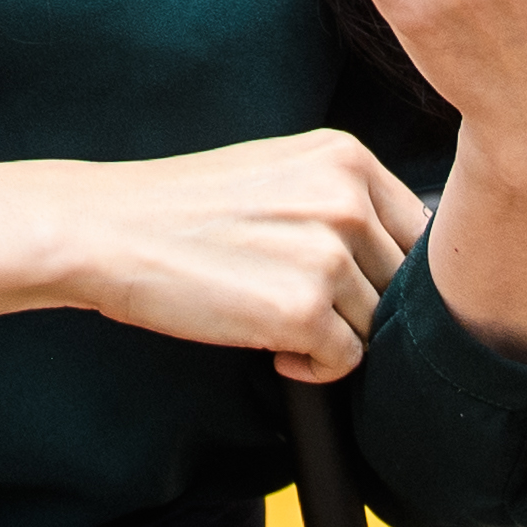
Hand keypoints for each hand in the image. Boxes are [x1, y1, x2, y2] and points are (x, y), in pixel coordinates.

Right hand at [18, 135, 432, 381]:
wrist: (108, 231)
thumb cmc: (184, 207)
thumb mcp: (277, 171)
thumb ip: (341, 198)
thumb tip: (402, 259)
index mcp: (345, 156)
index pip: (417, 228)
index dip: (390, 268)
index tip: (353, 285)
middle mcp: (346, 199)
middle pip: (404, 281)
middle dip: (365, 306)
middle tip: (311, 311)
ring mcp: (327, 255)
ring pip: (377, 324)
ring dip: (337, 337)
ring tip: (283, 326)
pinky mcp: (302, 311)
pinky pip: (347, 361)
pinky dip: (316, 369)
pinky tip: (275, 351)